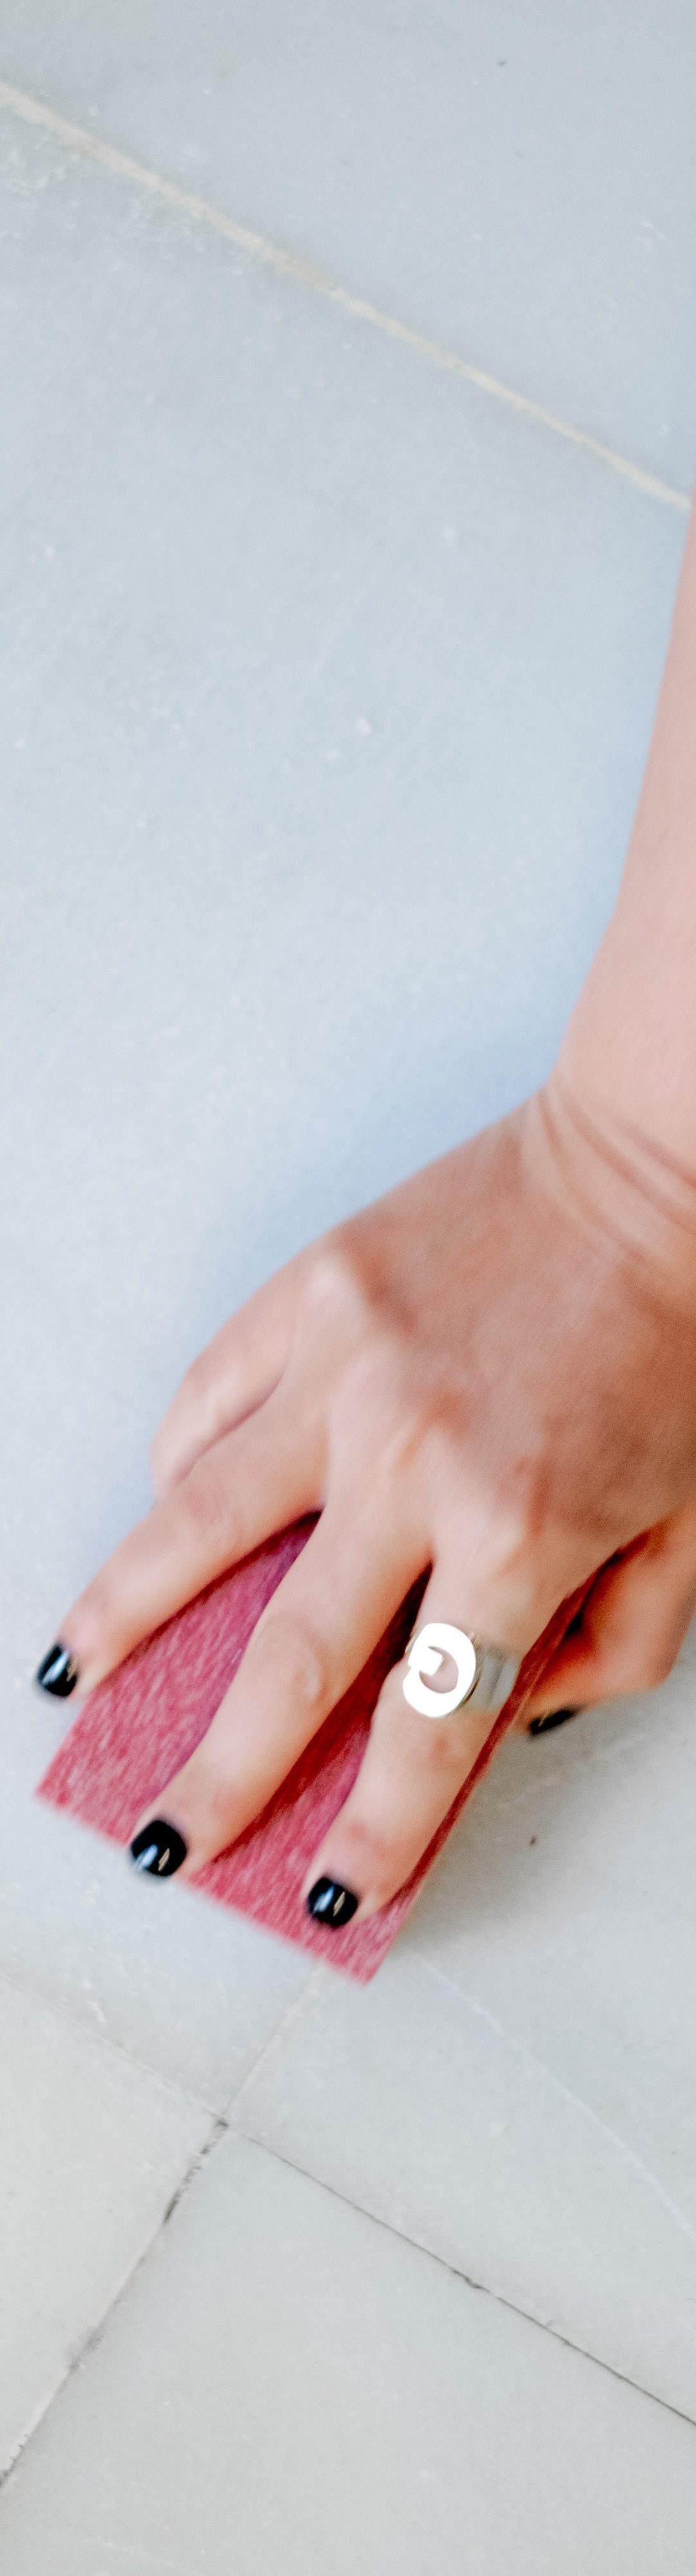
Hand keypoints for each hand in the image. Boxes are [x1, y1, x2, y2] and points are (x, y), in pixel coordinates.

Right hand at [38, 1080, 695, 1921]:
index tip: (329, 1894)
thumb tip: (519, 1713)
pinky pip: (211, 1397)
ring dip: (122, 1619)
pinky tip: (159, 1513)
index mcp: (523, 1529)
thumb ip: (623, 1642)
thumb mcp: (693, 1522)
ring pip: (194, 1524)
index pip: (427, 1728)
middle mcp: (415, 1463)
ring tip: (73, 1683)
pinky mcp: (311, 1292)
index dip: (375, 1833)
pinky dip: (176, 1465)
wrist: (658, 1162)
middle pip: (286, 1659)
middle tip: (168, 1839)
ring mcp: (345, 1372)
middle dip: (218, 1773)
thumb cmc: (681, 1338)